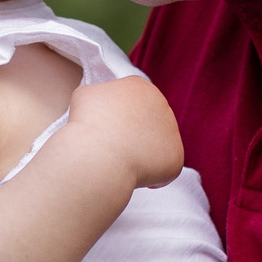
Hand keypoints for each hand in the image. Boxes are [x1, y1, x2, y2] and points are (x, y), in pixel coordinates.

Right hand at [65, 75, 183, 188]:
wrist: (100, 154)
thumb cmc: (87, 124)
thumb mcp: (85, 95)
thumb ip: (100, 95)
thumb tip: (102, 106)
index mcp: (141, 87)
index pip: (134, 101)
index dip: (120, 116)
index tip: (108, 127)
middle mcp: (162, 105)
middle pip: (148, 122)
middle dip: (135, 134)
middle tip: (115, 147)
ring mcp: (172, 131)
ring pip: (156, 145)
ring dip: (143, 153)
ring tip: (121, 161)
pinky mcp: (176, 157)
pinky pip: (163, 168)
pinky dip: (149, 174)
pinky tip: (131, 173)